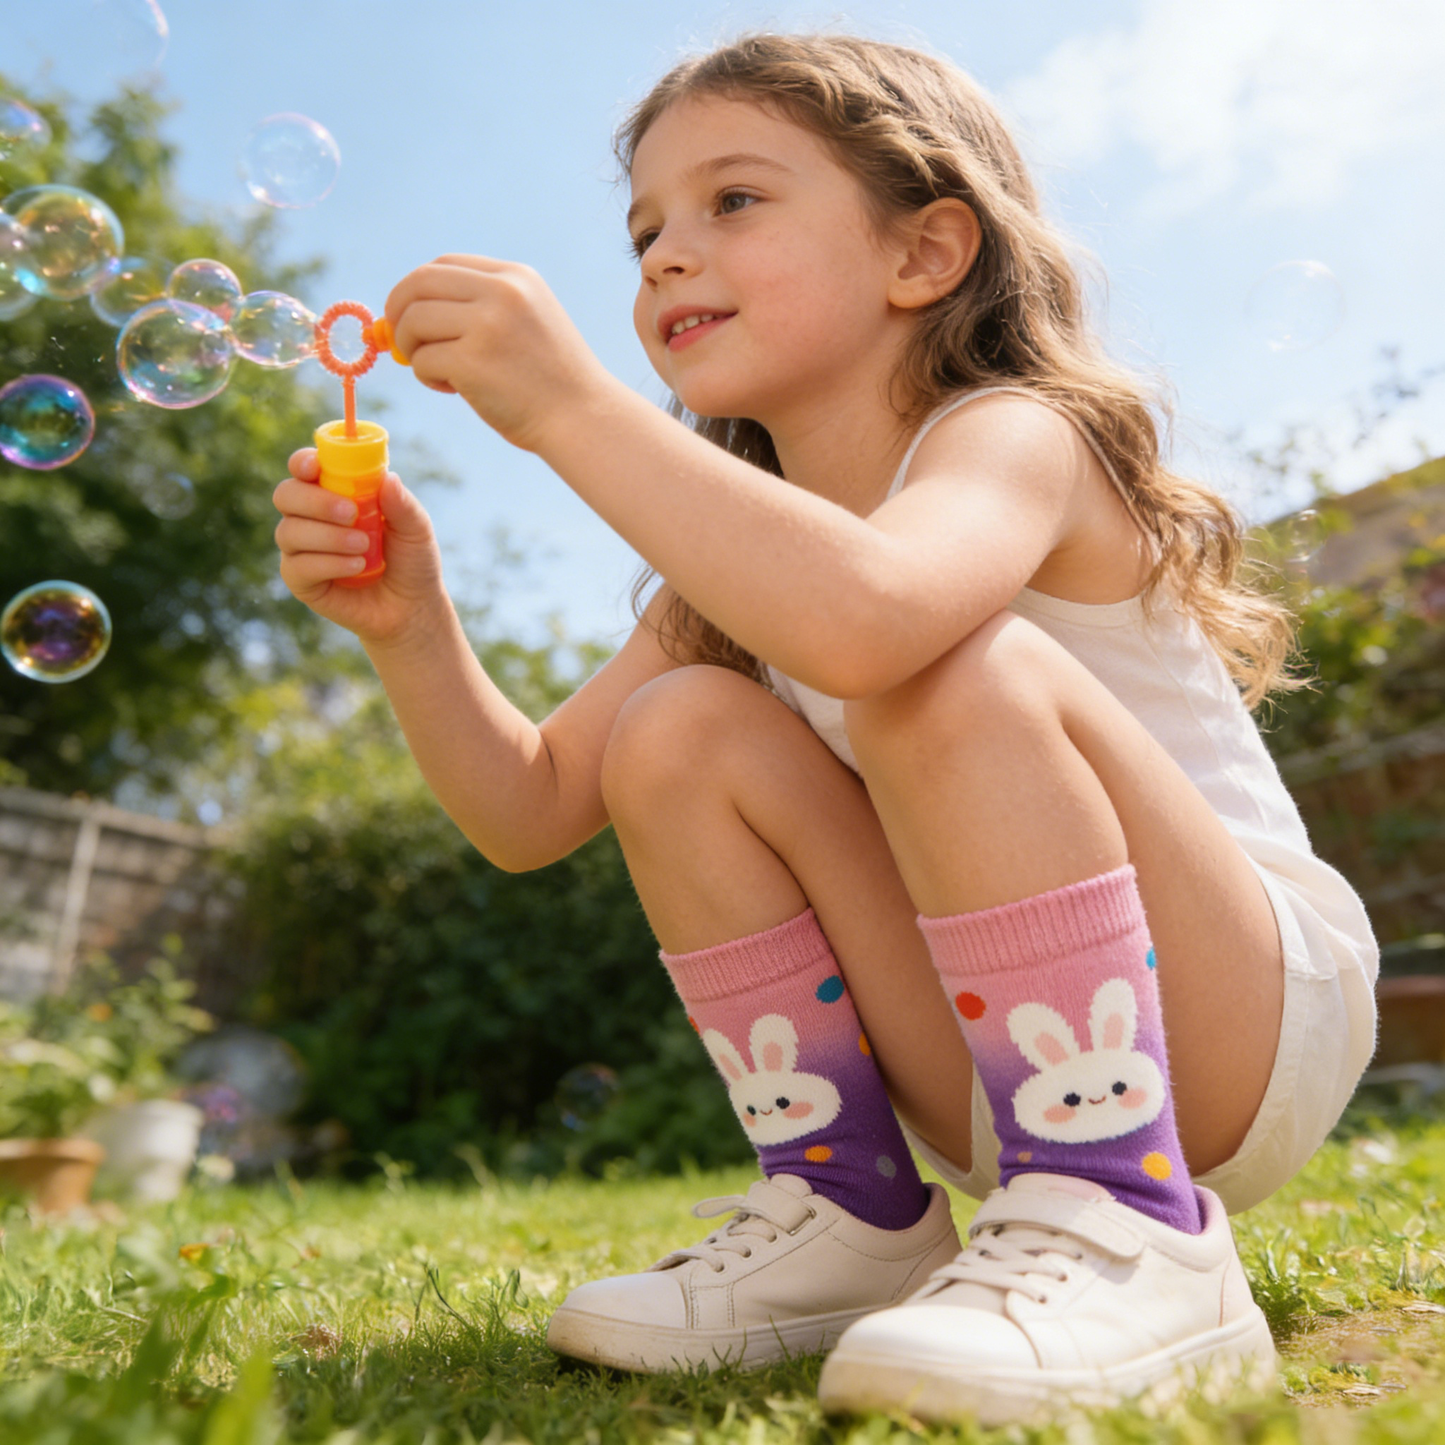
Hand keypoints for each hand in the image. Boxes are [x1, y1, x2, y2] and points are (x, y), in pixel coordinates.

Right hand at [273, 448, 448, 647]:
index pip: (304, 468)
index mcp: (334, 493)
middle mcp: (310, 518)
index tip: (315, 466)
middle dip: (315, 501)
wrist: (412, 608)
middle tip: (351, 513)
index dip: (303, 462)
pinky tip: (356, 567)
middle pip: (286, 495)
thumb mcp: (416, 529)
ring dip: (328, 537)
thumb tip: (388, 477)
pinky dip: (328, 564)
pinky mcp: (301, 581)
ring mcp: (301, 550)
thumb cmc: (411, 561)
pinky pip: (297, 566)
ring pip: (288, 532)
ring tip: (364, 547)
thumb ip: (402, 504)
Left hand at [383, 255, 610, 452]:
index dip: (415, 290)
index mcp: (516, 277)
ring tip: (440, 373)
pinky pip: (423, 360)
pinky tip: (453, 389)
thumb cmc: (551, 382)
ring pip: (414, 321)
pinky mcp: (473, 360)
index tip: (411, 317)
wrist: (584, 419)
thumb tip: (404, 315)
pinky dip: (427, 376)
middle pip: (419, 283)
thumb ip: (478, 308)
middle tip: (403, 343)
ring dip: (413, 349)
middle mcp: (502, 291)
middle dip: (398, 312)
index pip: (443, 265)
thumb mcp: (526, 323)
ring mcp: (488, 324)